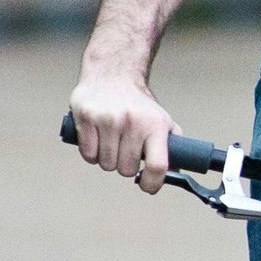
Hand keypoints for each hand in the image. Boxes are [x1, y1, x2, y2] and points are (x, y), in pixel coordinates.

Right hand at [68, 72, 178, 193]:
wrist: (113, 74)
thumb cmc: (138, 104)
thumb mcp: (161, 121)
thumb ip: (170, 148)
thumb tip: (175, 175)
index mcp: (155, 124)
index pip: (157, 165)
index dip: (152, 183)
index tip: (147, 186)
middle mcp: (132, 121)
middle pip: (126, 169)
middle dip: (125, 165)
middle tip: (125, 150)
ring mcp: (108, 119)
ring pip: (106, 164)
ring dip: (107, 159)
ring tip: (111, 142)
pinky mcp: (86, 117)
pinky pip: (88, 154)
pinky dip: (92, 153)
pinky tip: (97, 138)